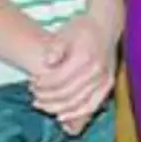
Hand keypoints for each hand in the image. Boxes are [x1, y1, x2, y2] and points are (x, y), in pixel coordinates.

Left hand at [30, 15, 117, 132]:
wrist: (105, 26)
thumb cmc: (81, 29)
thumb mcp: (65, 33)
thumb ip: (55, 47)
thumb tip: (47, 61)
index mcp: (85, 57)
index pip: (58, 79)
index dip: (42, 84)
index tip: (32, 82)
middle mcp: (97, 70)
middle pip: (67, 93)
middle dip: (47, 97)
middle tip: (34, 96)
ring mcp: (104, 79)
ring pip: (78, 103)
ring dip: (58, 108)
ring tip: (43, 105)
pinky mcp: (108, 85)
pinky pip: (92, 106)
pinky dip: (76, 114)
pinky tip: (62, 116)